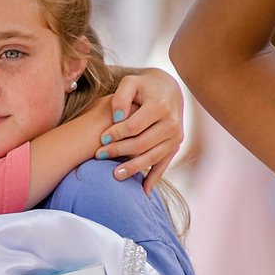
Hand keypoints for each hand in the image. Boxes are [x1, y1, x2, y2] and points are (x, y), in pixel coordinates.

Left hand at [97, 68, 184, 192]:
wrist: (168, 90)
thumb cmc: (144, 87)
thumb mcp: (131, 82)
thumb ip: (121, 96)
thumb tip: (118, 118)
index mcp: (160, 106)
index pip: (134, 126)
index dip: (116, 134)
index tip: (101, 138)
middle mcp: (172, 123)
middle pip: (142, 144)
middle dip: (119, 151)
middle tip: (99, 156)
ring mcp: (175, 137)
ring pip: (152, 157)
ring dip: (133, 168)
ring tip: (114, 176)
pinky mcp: (175, 146)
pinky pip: (164, 165)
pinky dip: (153, 179)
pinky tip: (142, 192)